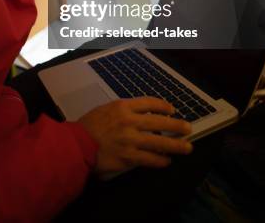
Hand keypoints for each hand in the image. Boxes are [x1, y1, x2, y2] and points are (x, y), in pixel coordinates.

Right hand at [78, 96, 192, 177]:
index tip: (172, 110)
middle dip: (176, 126)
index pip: (150, 103)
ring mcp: (130, 140)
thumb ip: (123, 112)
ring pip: (159, 142)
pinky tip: (167, 161)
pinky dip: (160, 161)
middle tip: (188, 128)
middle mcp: (129, 121)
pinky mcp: (128, 157)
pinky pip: (149, 159)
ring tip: (186, 148)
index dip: (164, 106)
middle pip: (159, 122)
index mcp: (123, 106)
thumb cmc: (88, 127)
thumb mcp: (106, 110)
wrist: (76, 145)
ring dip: (175, 146)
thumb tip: (142, 117)